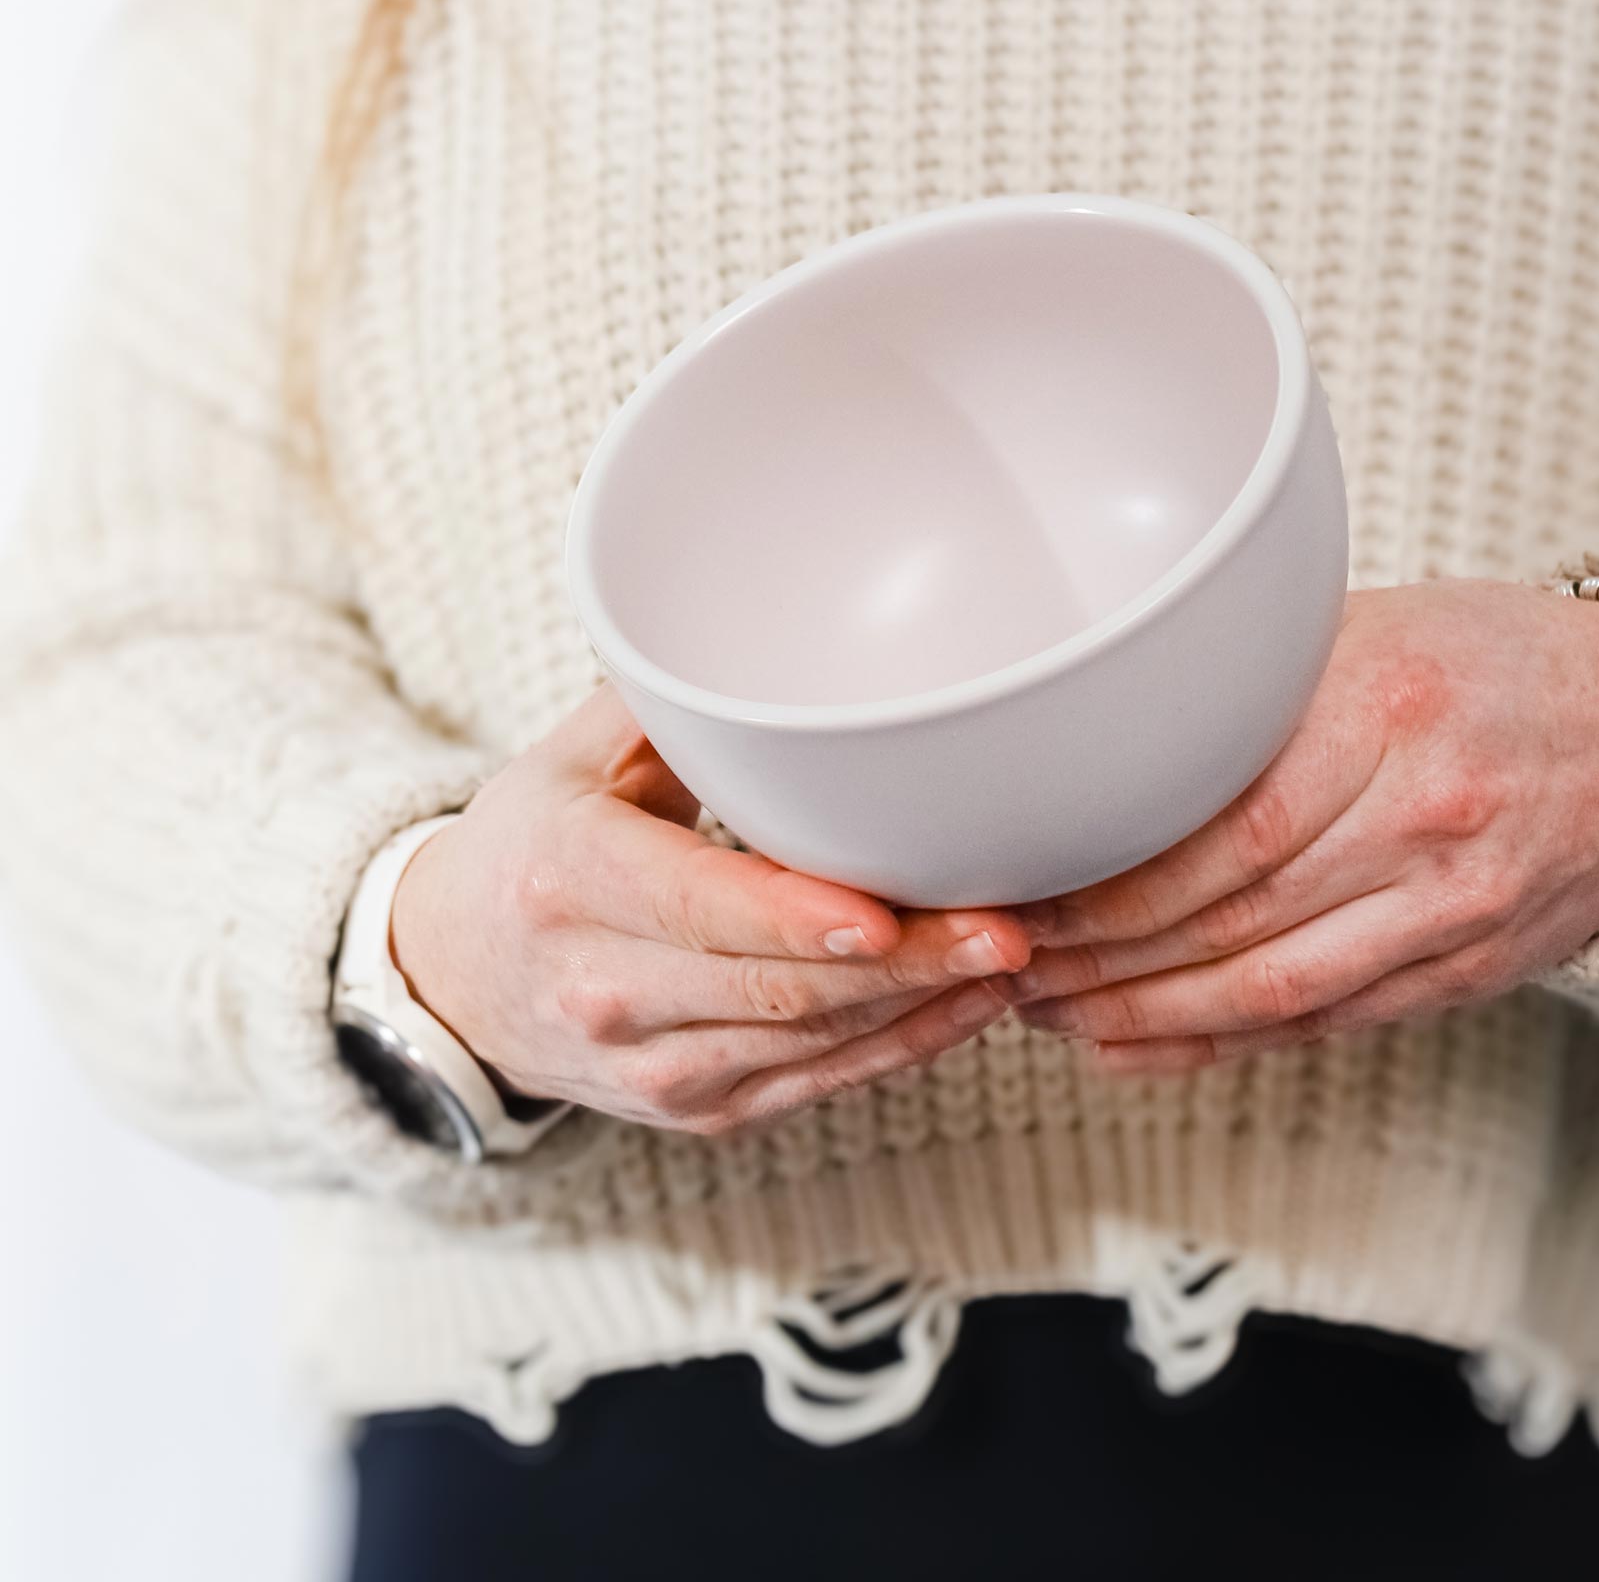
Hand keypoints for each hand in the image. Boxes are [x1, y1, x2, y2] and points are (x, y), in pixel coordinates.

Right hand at [391, 686, 1030, 1134]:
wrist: (453, 978)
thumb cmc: (533, 843)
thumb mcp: (570, 758)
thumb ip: (669, 702)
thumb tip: (770, 620)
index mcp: (570, 882)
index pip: (695, 908)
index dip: (792, 917)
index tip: (881, 910)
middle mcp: (604, 989)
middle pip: (775, 989)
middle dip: (903, 966)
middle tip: (1008, 931)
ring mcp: (650, 1067)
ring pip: (807, 1044)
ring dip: (920, 1007)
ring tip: (1014, 958)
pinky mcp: (697, 1109)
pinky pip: (813, 1086)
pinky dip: (899, 1048)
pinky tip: (968, 1007)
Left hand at [999, 581, 1598, 1071]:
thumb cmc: (1497, 659)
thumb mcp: (1377, 629)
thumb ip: (1261, 691)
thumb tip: (1112, 751)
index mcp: (1390, 705)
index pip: (1224, 823)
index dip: (1114, 880)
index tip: (1028, 890)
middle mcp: (1428, 814)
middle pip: (1235, 915)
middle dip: (1103, 957)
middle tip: (1009, 967)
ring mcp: (1458, 905)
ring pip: (1275, 987)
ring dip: (1147, 1014)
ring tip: (1053, 1016)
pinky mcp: (1474, 968)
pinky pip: (1330, 1023)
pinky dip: (1226, 1042)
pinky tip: (1144, 1046)